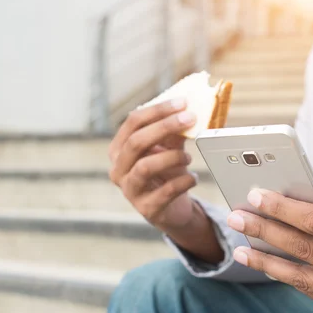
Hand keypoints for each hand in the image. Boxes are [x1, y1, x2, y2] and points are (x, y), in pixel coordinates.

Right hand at [108, 99, 198, 230]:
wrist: (173, 208)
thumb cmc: (167, 173)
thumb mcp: (169, 148)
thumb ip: (174, 131)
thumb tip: (187, 109)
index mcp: (119, 148)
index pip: (133, 122)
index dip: (158, 110)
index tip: (183, 102)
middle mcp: (118, 169)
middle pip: (136, 142)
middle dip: (165, 127)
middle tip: (190, 119)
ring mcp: (130, 191)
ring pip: (145, 167)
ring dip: (172, 157)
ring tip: (189, 158)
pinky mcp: (147, 209)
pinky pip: (166, 191)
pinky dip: (184, 181)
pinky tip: (194, 178)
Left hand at [226, 181, 312, 312]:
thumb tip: (304, 192)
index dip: (283, 209)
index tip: (256, 196)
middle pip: (303, 249)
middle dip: (264, 231)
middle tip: (236, 218)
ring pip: (302, 277)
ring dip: (266, 262)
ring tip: (240, 249)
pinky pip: (312, 291)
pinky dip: (286, 276)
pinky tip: (267, 263)